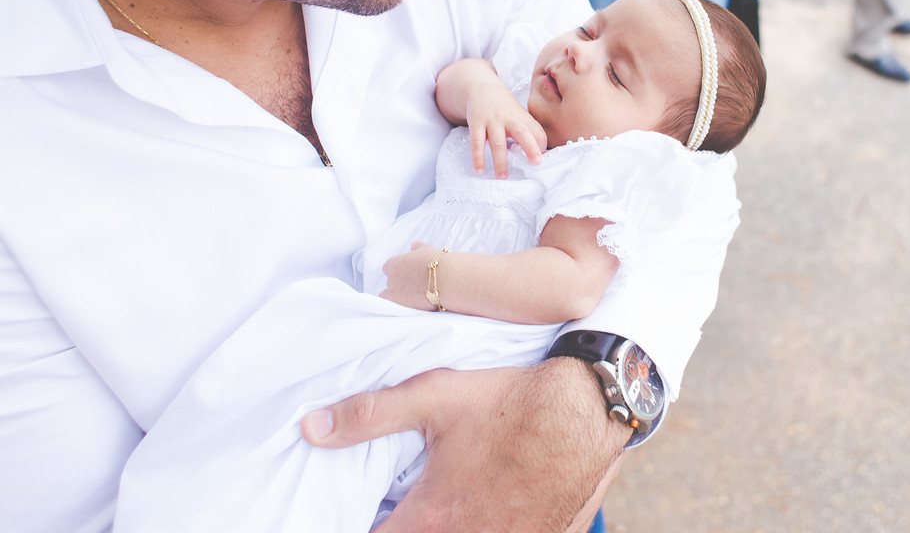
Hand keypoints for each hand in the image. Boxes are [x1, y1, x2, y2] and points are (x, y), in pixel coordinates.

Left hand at [301, 359, 631, 531]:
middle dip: (406, 526)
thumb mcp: (436, 396)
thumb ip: (370, 414)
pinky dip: (493, 525)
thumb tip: (312, 428)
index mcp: (436, 517)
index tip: (361, 514)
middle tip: (401, 508)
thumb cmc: (513, 401)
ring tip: (444, 505)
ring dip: (449, 525)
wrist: (591, 405)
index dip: (363, 529)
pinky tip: (492, 504)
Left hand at [379, 242, 439, 309]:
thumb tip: (414, 244)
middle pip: (390, 282)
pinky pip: (394, 307)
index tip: (407, 273)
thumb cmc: (439, 263)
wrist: (447, 279)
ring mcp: (395, 292)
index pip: (388, 267)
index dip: (397, 271)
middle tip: (414, 285)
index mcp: (396, 262)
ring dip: (400, 296)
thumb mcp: (427, 250)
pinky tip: (413, 304)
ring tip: (415, 296)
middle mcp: (392, 277)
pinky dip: (401, 306)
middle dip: (399, 283)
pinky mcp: (402, 305)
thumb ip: (418, 247)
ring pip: (390, 296)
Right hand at [465, 81, 547, 177]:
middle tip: (536, 163)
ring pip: (498, 142)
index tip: (540, 160)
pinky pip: (477, 142)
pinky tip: (479, 170)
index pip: (537, 132)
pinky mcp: (476, 123)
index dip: (541, 145)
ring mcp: (492, 121)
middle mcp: (509, 118)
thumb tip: (539, 152)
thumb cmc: (504, 107)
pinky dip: (477, 157)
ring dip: (500, 161)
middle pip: (522, 133)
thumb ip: (528, 130)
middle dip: (530, 147)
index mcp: (523, 117)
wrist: (481, 87)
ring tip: (502, 177)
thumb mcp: (519, 114)